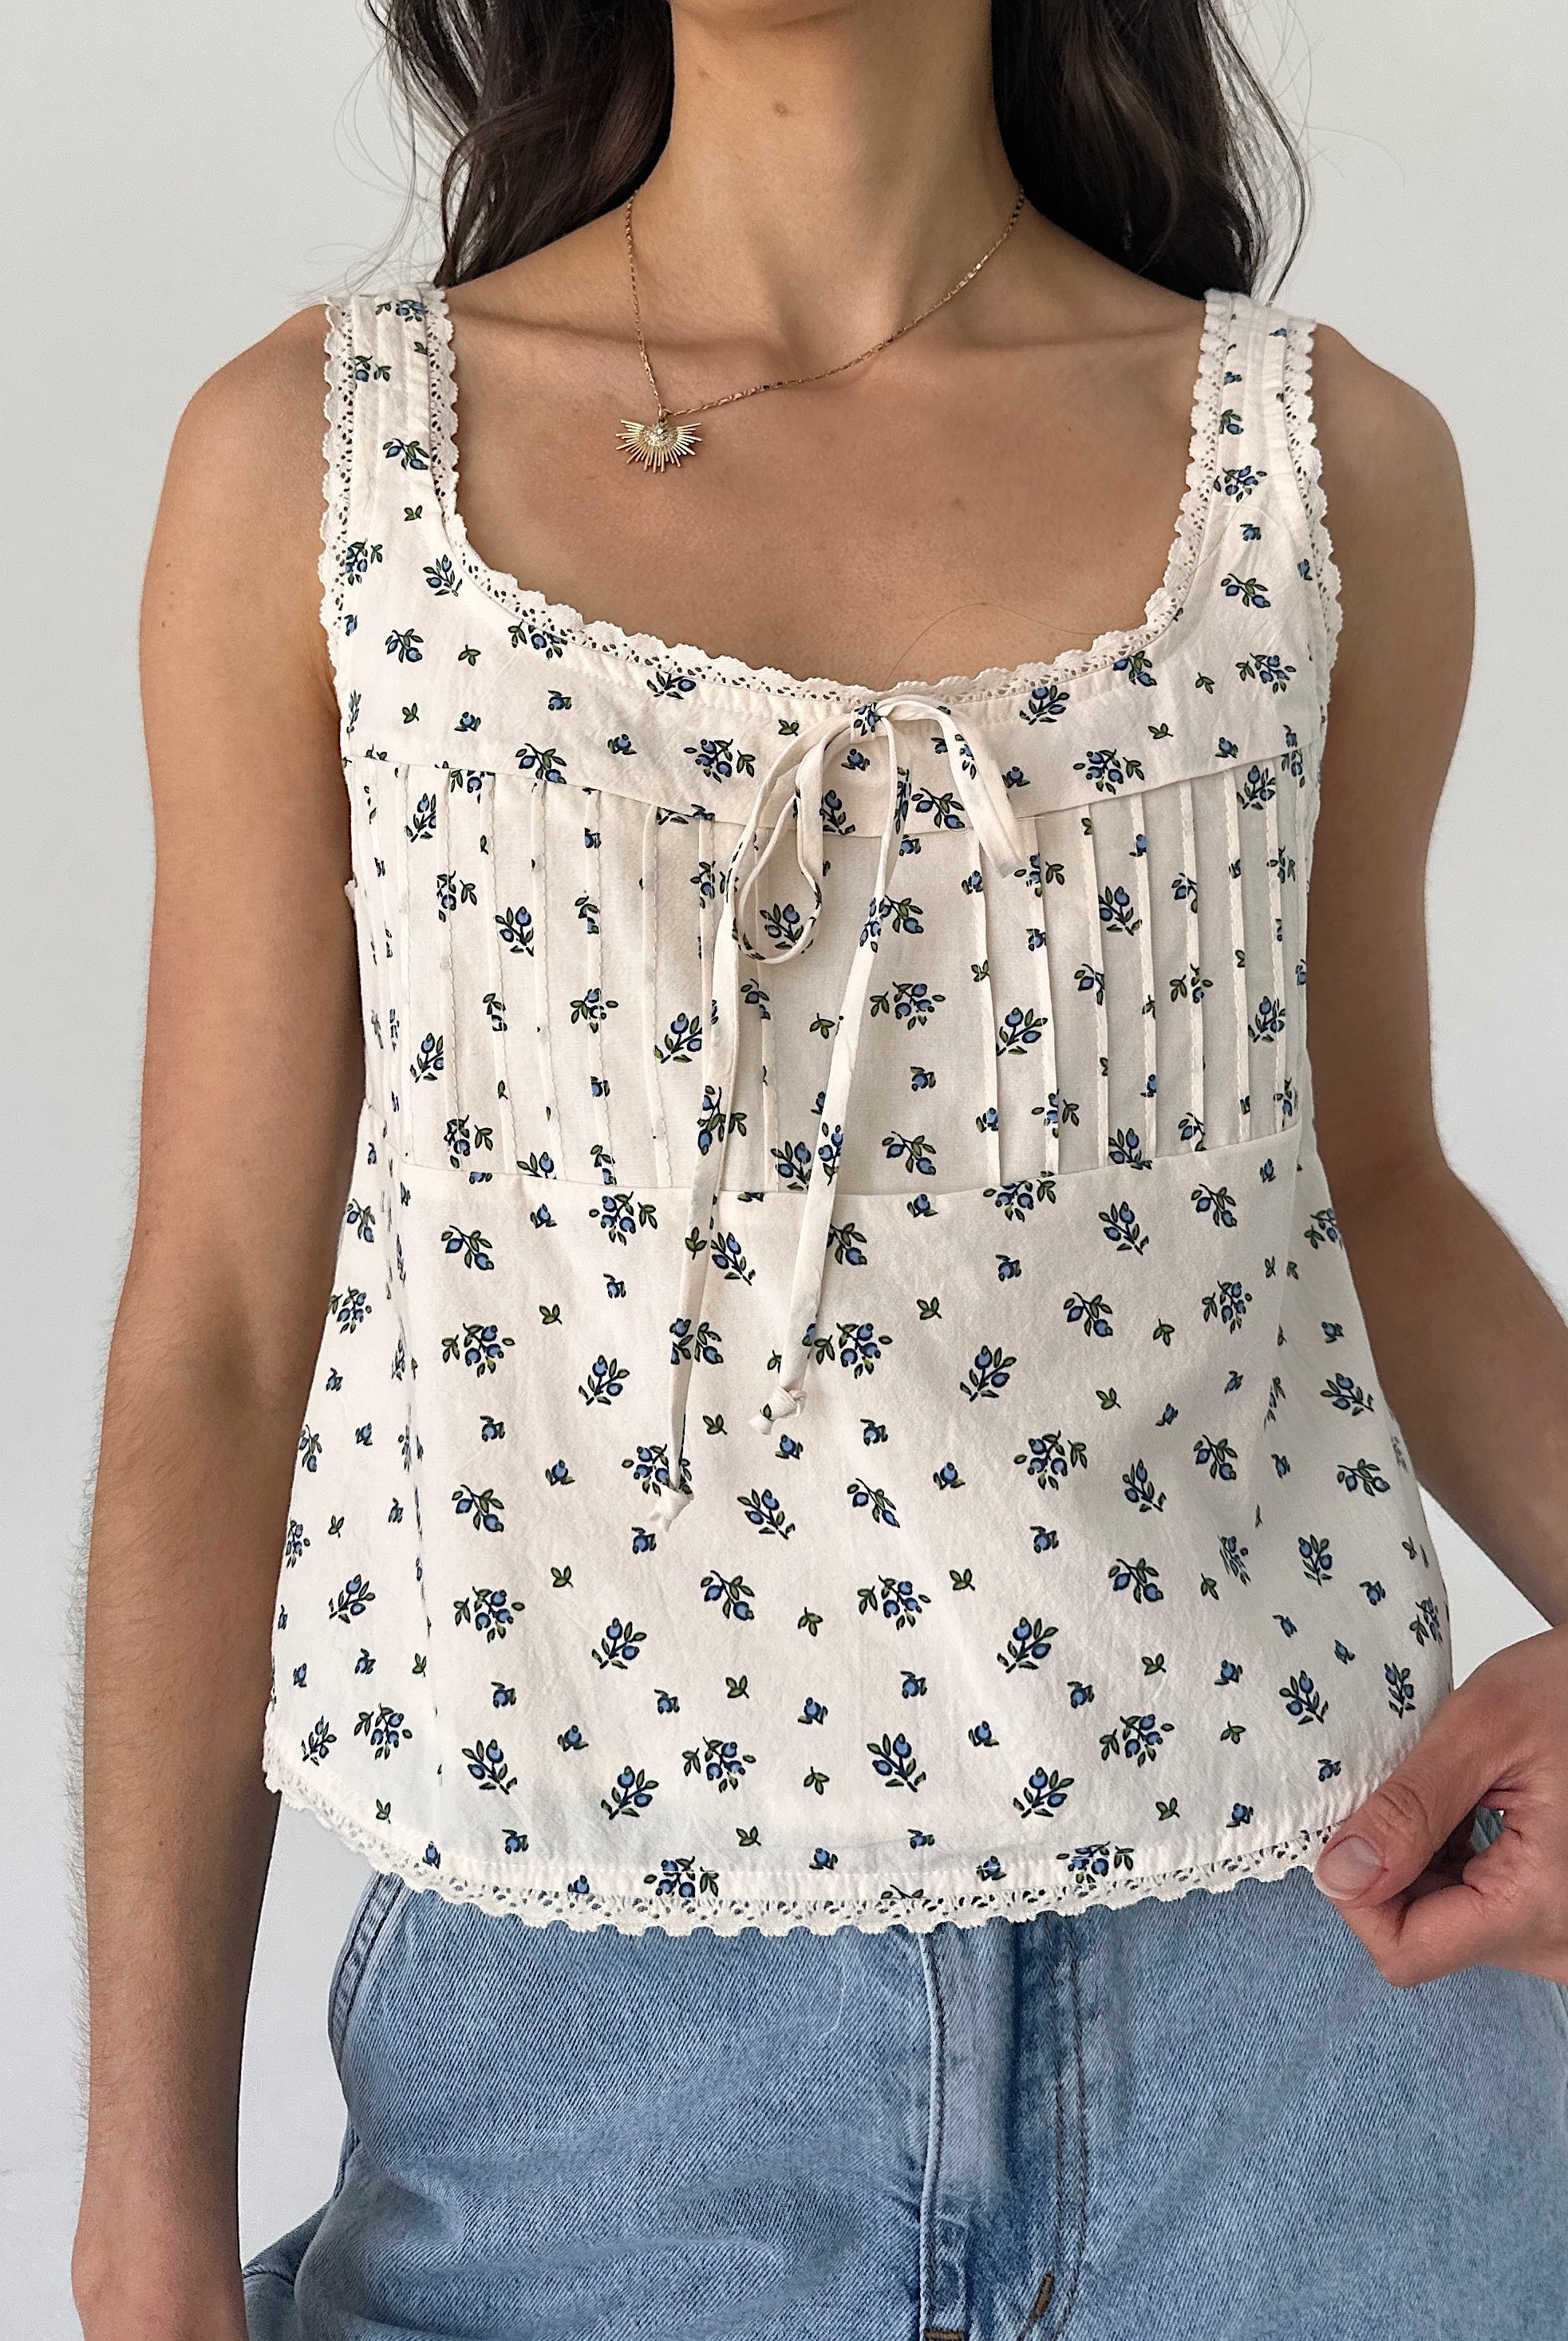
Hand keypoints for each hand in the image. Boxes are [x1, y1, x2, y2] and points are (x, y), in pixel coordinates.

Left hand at [1312, 1624, 1567, 1984]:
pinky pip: (1470, 1907)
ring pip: (1441, 1922)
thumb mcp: (1480, 1732)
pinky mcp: (1549, 1916)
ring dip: (1419, 1861)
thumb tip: (1340, 1874)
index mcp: (1539, 1906)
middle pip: (1422, 1937)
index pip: (1406, 1950)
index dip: (1358, 1891)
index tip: (1353, 1825)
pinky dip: (1447, 1862)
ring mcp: (1554, 1934)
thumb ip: (1409, 1809)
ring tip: (1445, 1796)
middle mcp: (1554, 1942)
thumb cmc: (1566, 1694)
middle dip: (1391, 1867)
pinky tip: (1461, 1813)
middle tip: (1404, 1795)